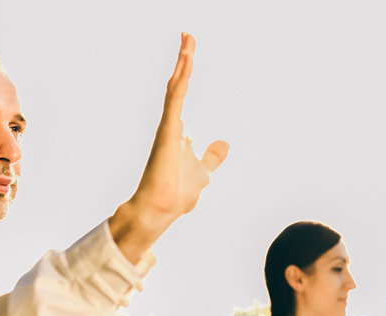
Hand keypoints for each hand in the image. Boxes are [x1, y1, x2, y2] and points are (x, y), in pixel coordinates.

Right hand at [109, 32, 228, 263]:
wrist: (161, 210)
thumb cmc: (177, 194)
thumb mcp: (204, 173)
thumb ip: (212, 157)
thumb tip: (224, 144)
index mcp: (177, 132)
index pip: (182, 95)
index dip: (186, 73)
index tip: (189, 52)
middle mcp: (171, 125)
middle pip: (178, 85)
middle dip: (184, 60)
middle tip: (188, 35)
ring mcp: (168, 127)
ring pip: (176, 87)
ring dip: (183, 63)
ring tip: (188, 39)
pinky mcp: (167, 131)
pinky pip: (175, 99)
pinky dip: (182, 79)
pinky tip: (187, 61)